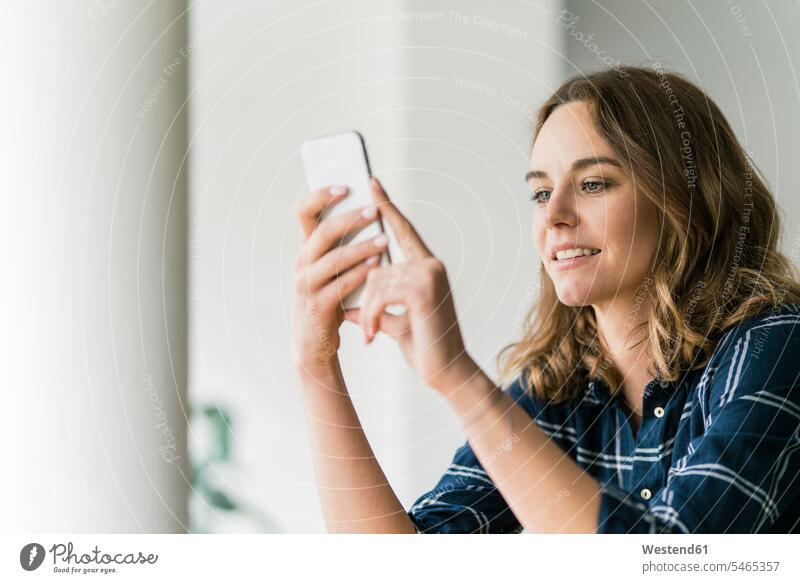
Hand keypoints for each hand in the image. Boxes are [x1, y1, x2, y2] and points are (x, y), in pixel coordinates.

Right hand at [291, 184, 387, 373]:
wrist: (315, 346)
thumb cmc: (330, 302)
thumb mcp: (332, 271)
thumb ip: (344, 246)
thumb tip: (373, 214)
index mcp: (306, 249)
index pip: (304, 212)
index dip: (321, 195)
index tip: (345, 185)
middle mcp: (301, 264)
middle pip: (322, 233)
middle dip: (350, 220)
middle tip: (375, 211)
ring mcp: (306, 286)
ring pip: (333, 259)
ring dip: (361, 248)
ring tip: (385, 241)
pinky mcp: (316, 307)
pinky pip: (339, 285)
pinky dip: (359, 275)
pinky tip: (377, 267)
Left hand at [343, 177, 478, 393]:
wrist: (446, 371)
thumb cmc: (424, 346)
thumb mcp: (394, 322)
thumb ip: (376, 308)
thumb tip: (347, 307)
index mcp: (426, 266)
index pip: (402, 229)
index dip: (386, 206)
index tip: (372, 182)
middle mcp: (430, 265)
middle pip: (377, 265)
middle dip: (366, 297)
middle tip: (367, 326)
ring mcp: (429, 275)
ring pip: (376, 281)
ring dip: (369, 312)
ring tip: (373, 336)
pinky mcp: (422, 290)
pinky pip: (380, 294)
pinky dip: (372, 316)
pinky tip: (375, 336)